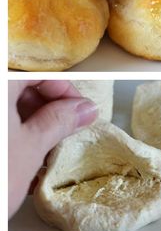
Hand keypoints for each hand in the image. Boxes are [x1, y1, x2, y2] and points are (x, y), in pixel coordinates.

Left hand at [8, 80, 97, 216]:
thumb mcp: (30, 148)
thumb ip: (59, 122)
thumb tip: (82, 109)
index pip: (38, 71)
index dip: (65, 91)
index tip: (79, 112)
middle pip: (18, 86)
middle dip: (44, 108)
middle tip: (64, 132)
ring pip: (6, 107)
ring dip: (27, 124)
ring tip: (41, 152)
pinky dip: (9, 136)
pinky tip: (18, 158)